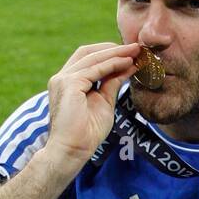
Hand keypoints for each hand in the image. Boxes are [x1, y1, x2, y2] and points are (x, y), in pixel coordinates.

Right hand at [44, 41, 140, 168]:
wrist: (72, 151)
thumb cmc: (86, 134)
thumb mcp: (104, 103)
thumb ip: (111, 84)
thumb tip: (126, 68)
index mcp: (68, 82)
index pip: (88, 59)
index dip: (108, 53)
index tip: (130, 54)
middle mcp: (62, 78)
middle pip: (88, 52)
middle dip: (113, 48)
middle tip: (136, 47)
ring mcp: (63, 79)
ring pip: (92, 57)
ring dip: (116, 53)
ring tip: (135, 52)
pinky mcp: (69, 84)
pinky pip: (94, 69)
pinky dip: (112, 64)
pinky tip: (127, 62)